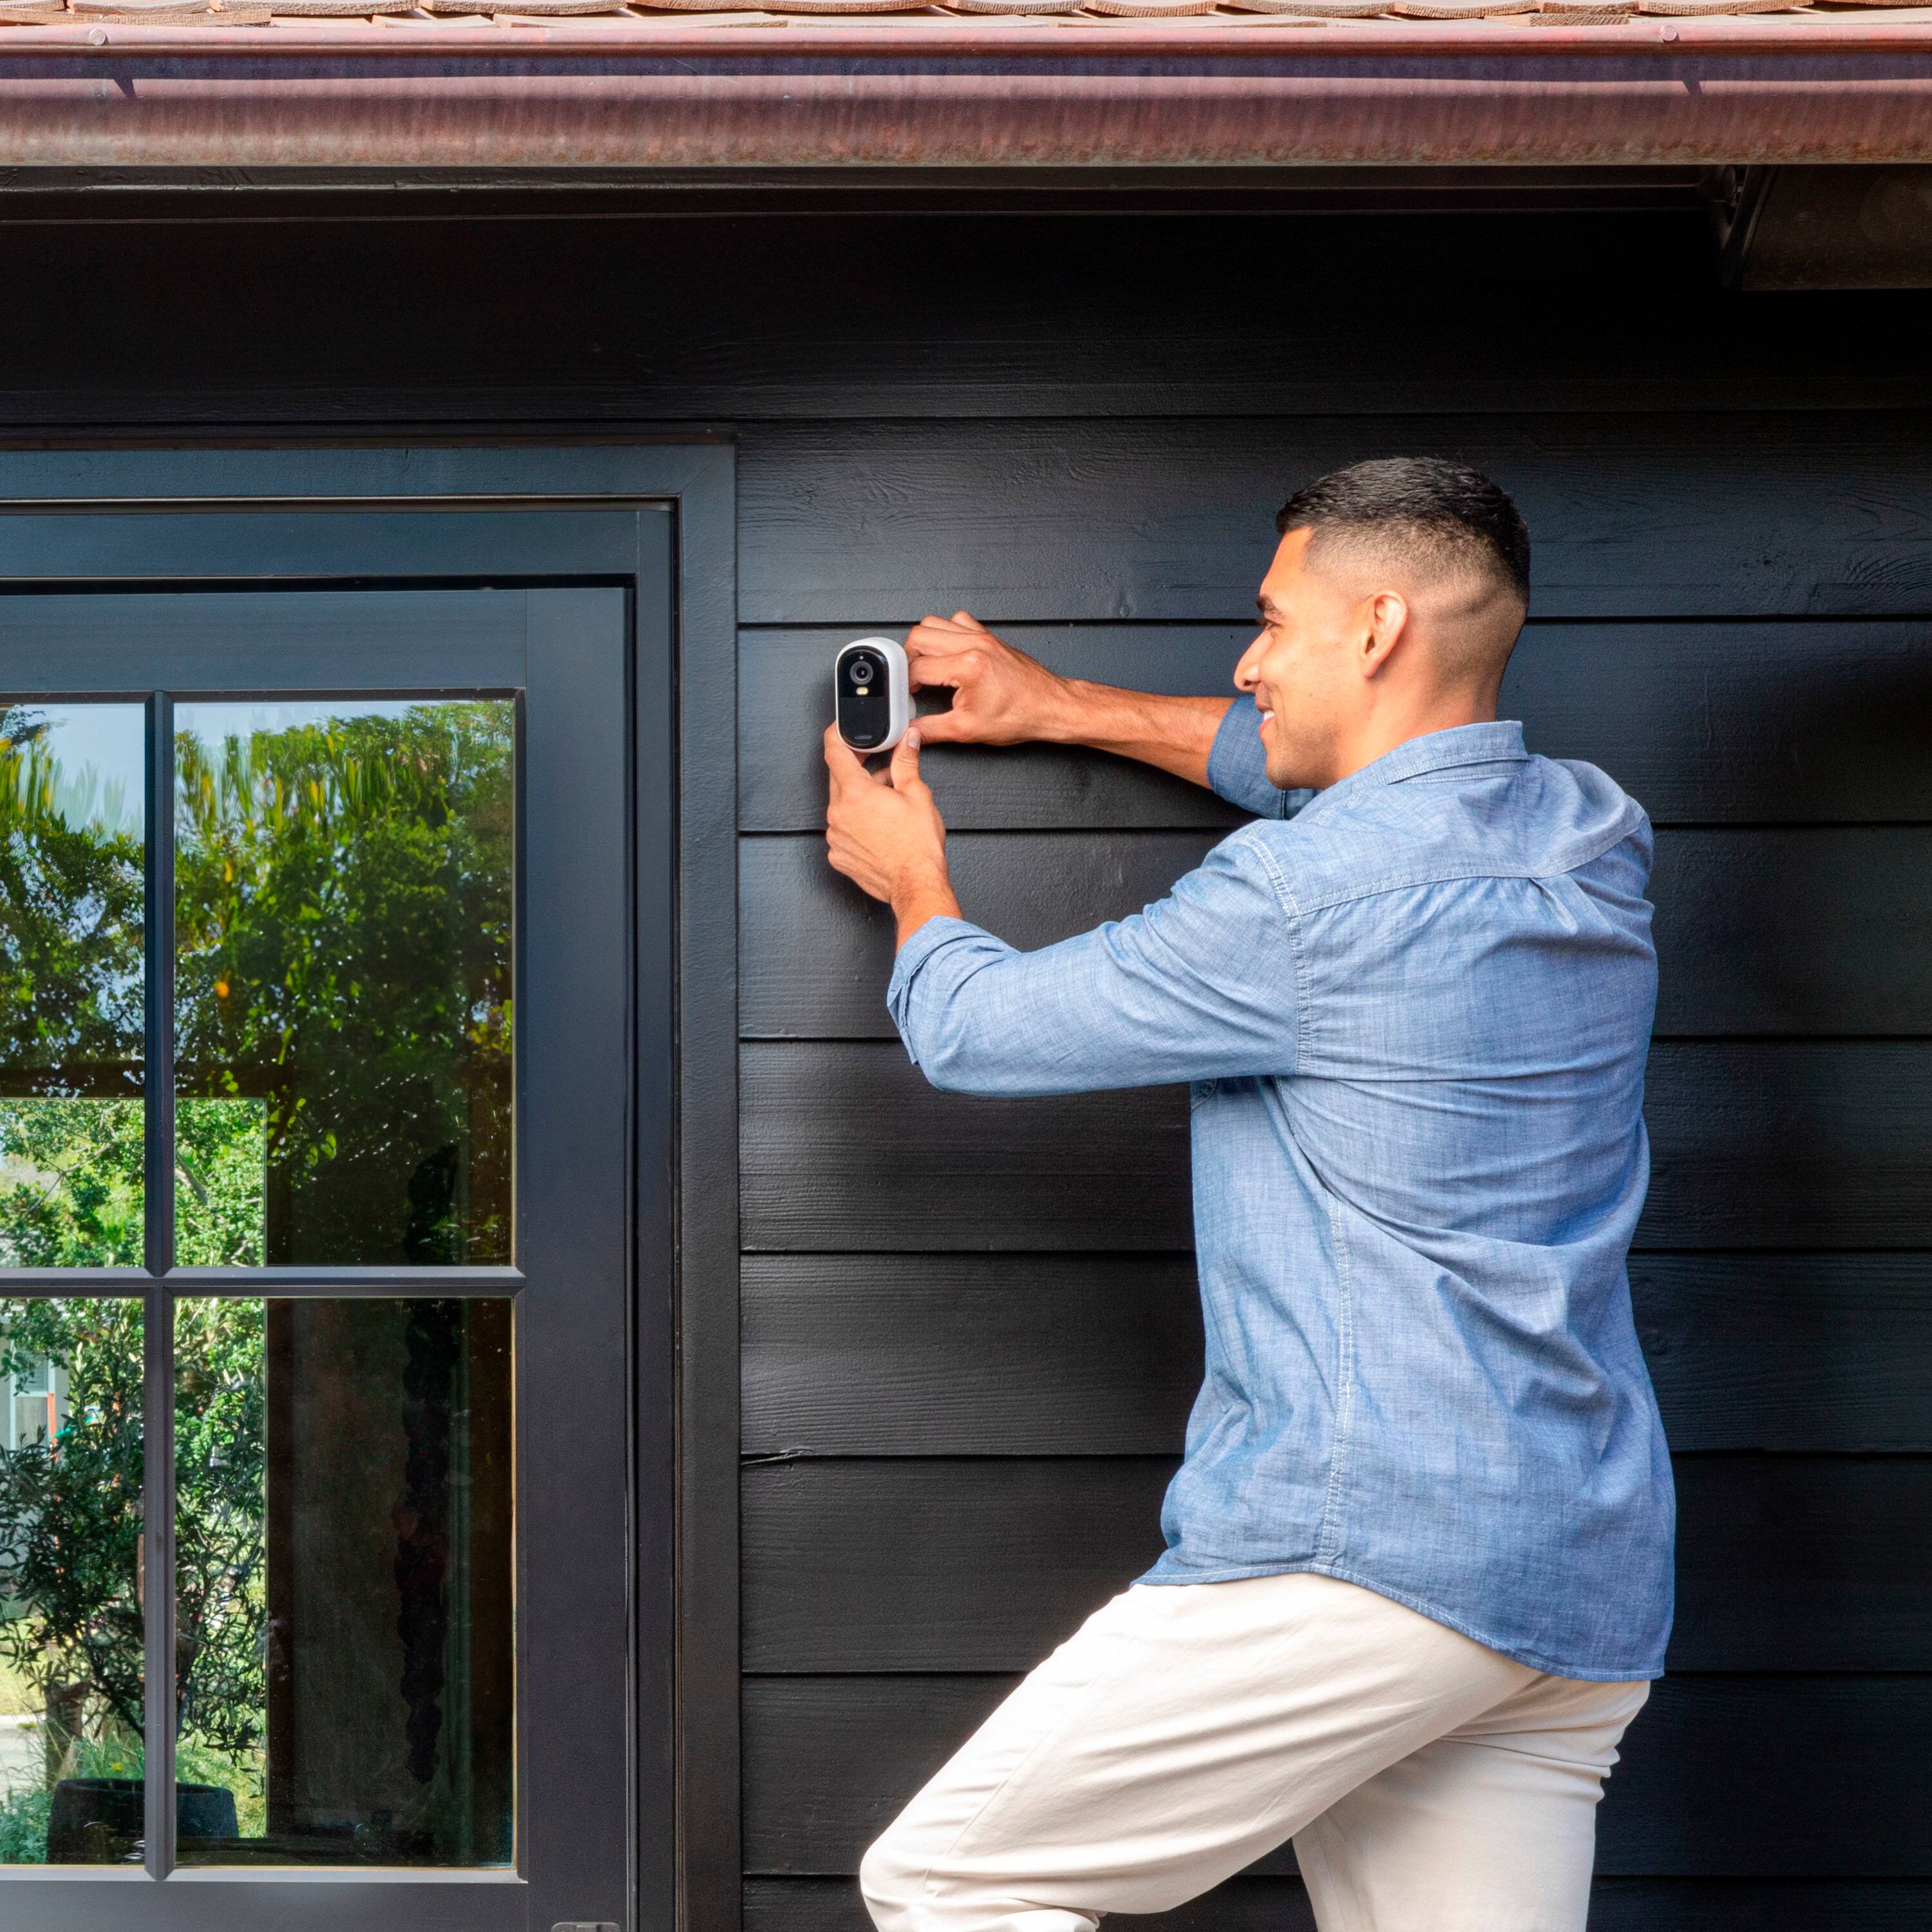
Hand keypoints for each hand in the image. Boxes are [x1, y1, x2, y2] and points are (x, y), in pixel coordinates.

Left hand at [824, 725, 960, 941]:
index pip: (834, 751)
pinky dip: (855, 824)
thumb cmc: (917, 846)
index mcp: (854, 793)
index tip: (842, 731)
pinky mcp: (838, 855)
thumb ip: (906, 762)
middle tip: (876, 766)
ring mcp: (835, 837)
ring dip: (858, 799)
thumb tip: (907, 741)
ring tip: (884, 803)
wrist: (916, 884)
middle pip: (838, 778)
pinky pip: (841, 831)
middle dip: (856, 768)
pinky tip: (876, 828)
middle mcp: (838, 814)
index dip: (837, 735)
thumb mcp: (916, 794)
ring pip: (840, 806)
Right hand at [905, 612, 1077, 745]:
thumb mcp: (968, 730)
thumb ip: (931, 729)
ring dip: (925, 642)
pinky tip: (948, 652)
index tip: (909, 695)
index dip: (906, 684)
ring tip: (926, 664)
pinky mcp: (989, 636)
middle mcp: (974, 644)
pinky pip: (958, 621)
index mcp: (967, 666)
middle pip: (919, 636)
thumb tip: (909, 729)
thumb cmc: (1020, 715)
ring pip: (935, 622)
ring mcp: (982, 636)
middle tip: (913, 678)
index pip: (918, 668)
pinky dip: (946, 632)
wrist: (1050, 707)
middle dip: (908, 658)